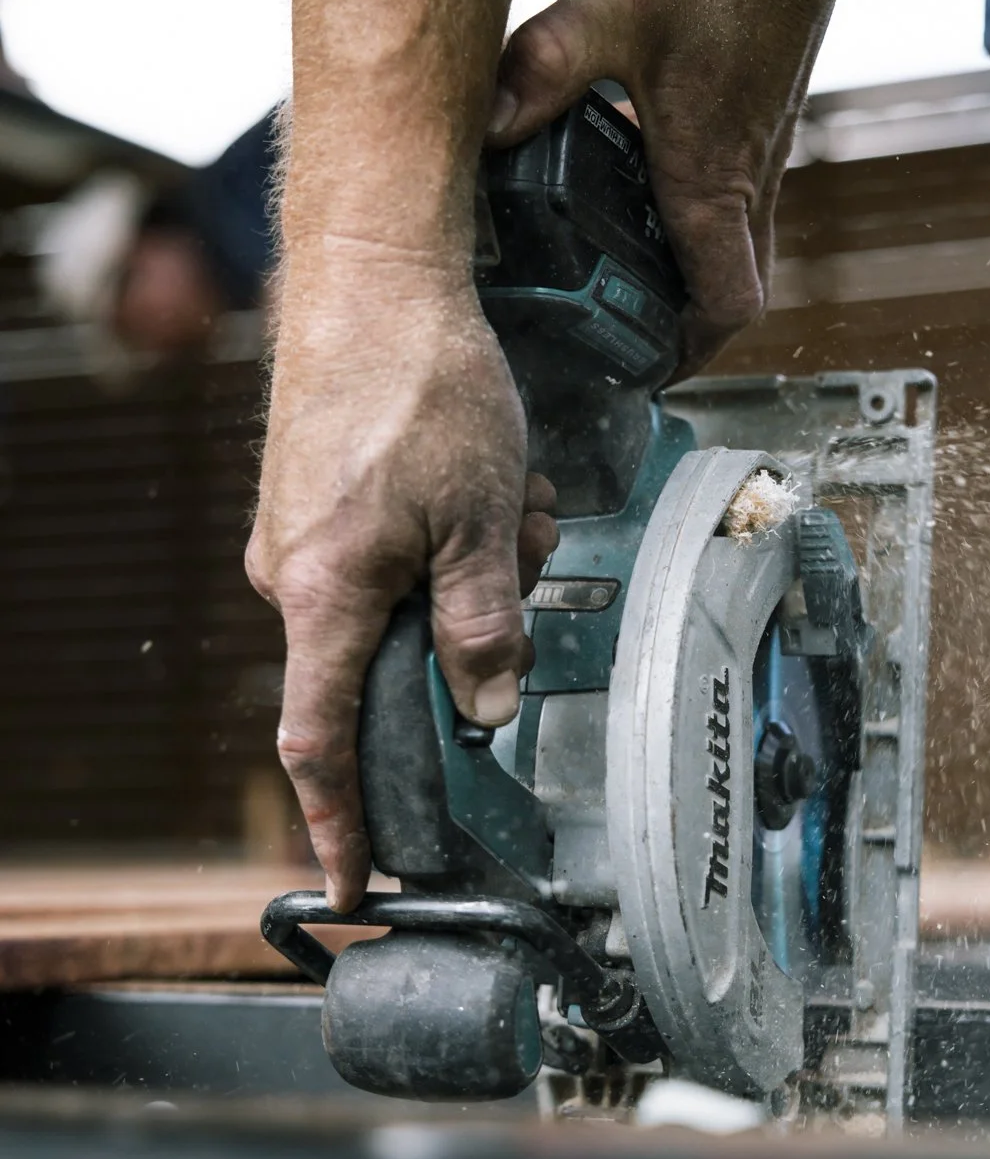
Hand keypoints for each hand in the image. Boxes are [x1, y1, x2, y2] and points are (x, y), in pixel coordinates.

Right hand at [247, 254, 558, 908]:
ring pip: (409, 601)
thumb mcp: (484, 516)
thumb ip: (484, 623)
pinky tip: (496, 481)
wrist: (374, 272)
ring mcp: (302, 537)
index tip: (351, 886)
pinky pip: (395, 555)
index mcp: (322, 595)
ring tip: (521, 500)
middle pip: (392, 662)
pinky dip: (456, 534)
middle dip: (473, 635)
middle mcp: (295, 577)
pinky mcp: (320, 502)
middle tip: (525, 559)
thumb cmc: (421, 383)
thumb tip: (486, 706)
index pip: (321, 743)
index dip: (339, 825)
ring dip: (478, 569)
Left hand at [489, 0, 870, 367]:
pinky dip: (697, 228)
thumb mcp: (607, 5)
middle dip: (679, 334)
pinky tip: (639, 190)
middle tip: (613, 338)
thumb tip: (481, 130)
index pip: (723, 310)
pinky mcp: (762, 120)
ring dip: (688, 281)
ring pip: (737, 254)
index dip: (684, 356)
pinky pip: (738, 206)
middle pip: (730, 298)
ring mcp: (763, 153)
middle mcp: (748, 180)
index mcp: (710, 177)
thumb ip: (541, 69)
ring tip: (617, 279)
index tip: (635, 371)